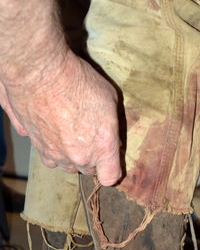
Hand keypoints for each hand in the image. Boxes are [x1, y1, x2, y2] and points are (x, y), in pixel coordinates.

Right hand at [0, 51, 121, 185]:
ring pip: (66, 165)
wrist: (40, 72)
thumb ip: (112, 125)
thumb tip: (111, 135)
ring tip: (71, 136)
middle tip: (90, 136)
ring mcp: (55, 153)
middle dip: (91, 158)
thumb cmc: (78, 82)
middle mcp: (78, 157)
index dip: (111, 170)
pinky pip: (48, 157)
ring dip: (71, 156)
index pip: (109, 177)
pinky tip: (54, 134)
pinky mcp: (37, 145)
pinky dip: (52, 150)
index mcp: (101, 148)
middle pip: (87, 170)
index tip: (111, 161)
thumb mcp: (110, 99)